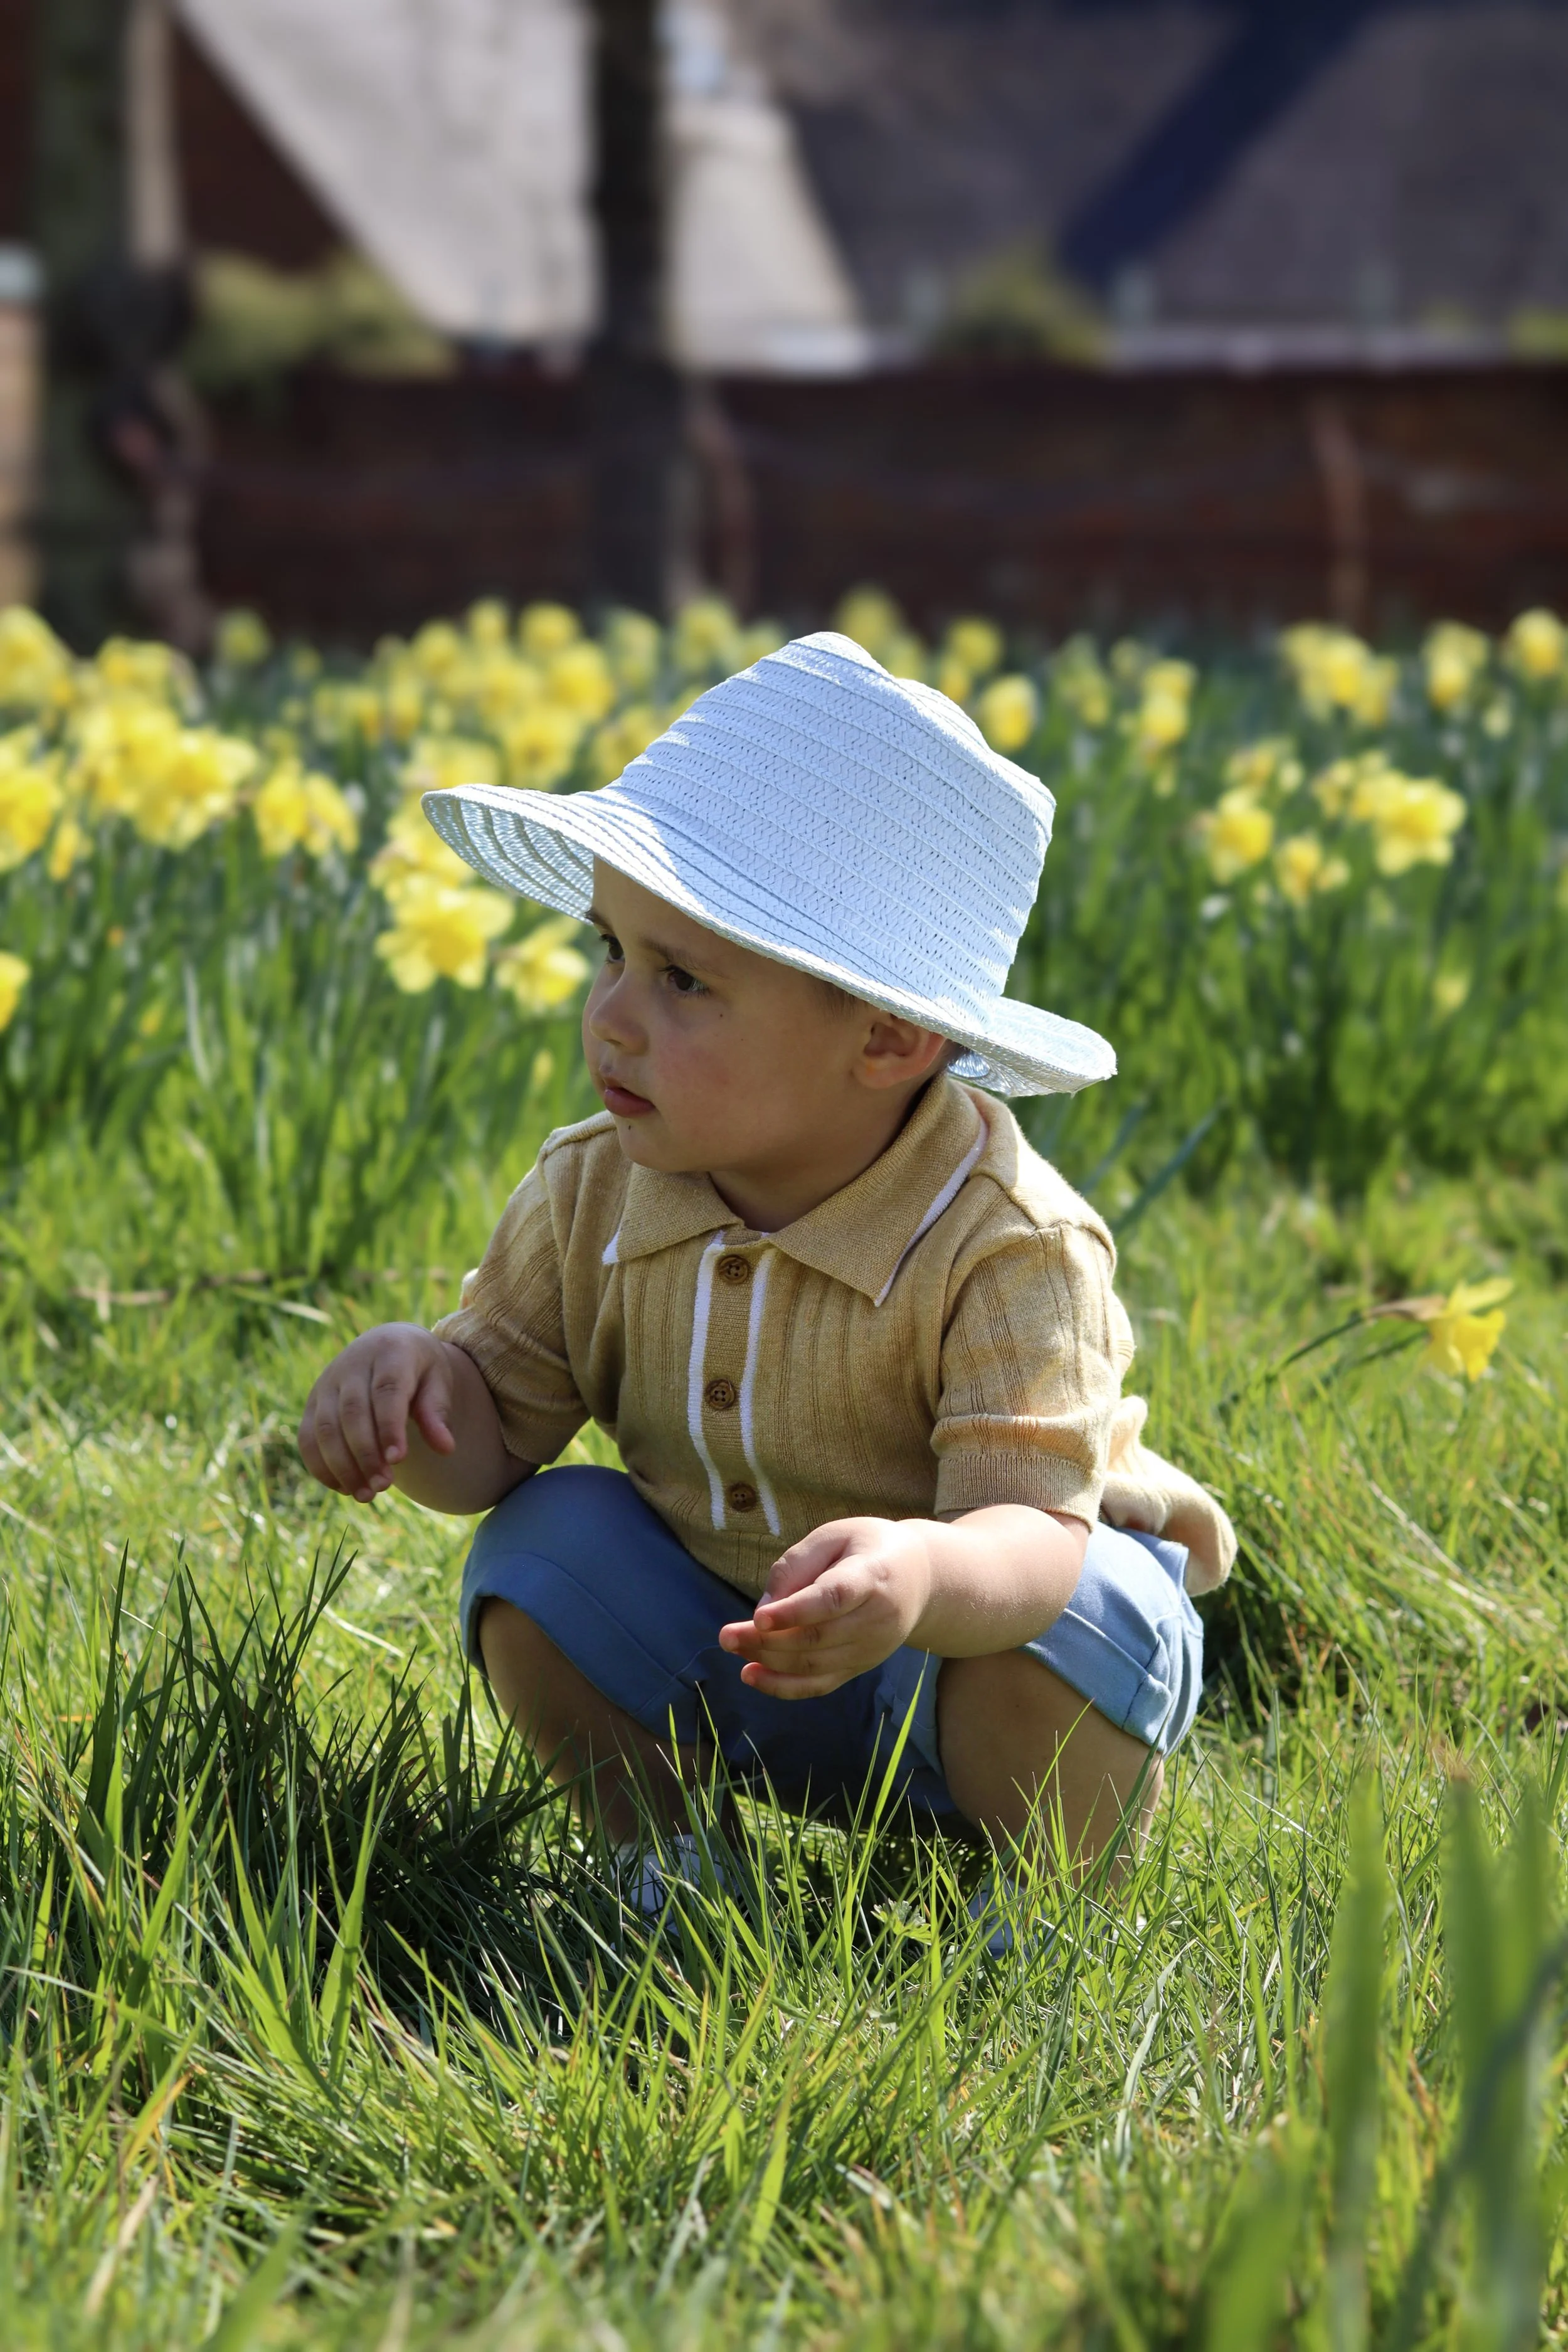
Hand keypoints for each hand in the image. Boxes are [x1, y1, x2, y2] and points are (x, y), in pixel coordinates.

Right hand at [298, 1322, 456, 1502]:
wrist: (386, 1346)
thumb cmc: (418, 1369)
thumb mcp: (437, 1382)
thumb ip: (437, 1413)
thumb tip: (446, 1448)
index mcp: (390, 1351)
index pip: (386, 1390)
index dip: (389, 1427)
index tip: (398, 1460)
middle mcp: (352, 1364)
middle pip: (352, 1413)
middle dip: (366, 1454)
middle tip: (383, 1486)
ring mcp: (327, 1383)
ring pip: (326, 1428)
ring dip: (342, 1466)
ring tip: (366, 1495)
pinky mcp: (312, 1402)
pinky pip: (308, 1438)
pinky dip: (321, 1467)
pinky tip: (344, 1487)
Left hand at [717, 1517, 934, 1699]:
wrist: (920, 1579)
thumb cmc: (867, 1548)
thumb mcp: (835, 1535)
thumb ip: (797, 1564)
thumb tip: (763, 1609)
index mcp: (873, 1576)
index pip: (833, 1599)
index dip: (795, 1611)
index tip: (757, 1618)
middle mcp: (877, 1619)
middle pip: (818, 1638)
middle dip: (766, 1641)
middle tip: (725, 1635)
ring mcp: (871, 1648)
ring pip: (815, 1665)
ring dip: (768, 1661)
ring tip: (732, 1647)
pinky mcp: (861, 1666)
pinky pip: (820, 1685)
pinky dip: (784, 1686)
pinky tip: (752, 1676)